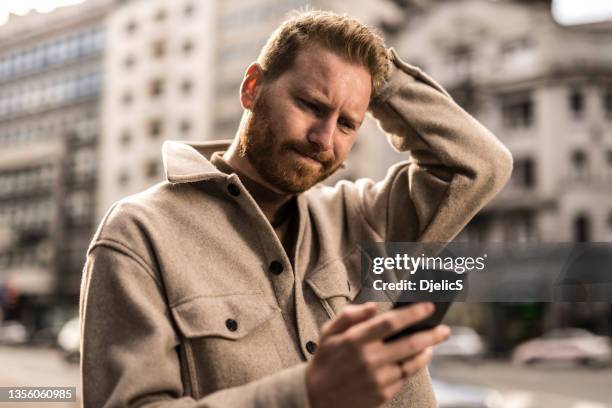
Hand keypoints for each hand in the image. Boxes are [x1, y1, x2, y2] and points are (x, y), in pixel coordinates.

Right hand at [305, 302, 449, 407]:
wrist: (316, 398)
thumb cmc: (325, 360)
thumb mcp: (328, 333)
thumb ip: (349, 315)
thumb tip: (372, 306)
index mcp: (355, 340)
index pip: (390, 323)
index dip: (412, 313)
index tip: (428, 307)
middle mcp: (369, 360)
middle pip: (410, 344)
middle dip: (432, 335)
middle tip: (444, 329)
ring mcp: (377, 379)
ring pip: (412, 364)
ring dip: (427, 352)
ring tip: (433, 344)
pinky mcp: (382, 394)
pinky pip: (404, 378)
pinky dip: (414, 367)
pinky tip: (417, 359)